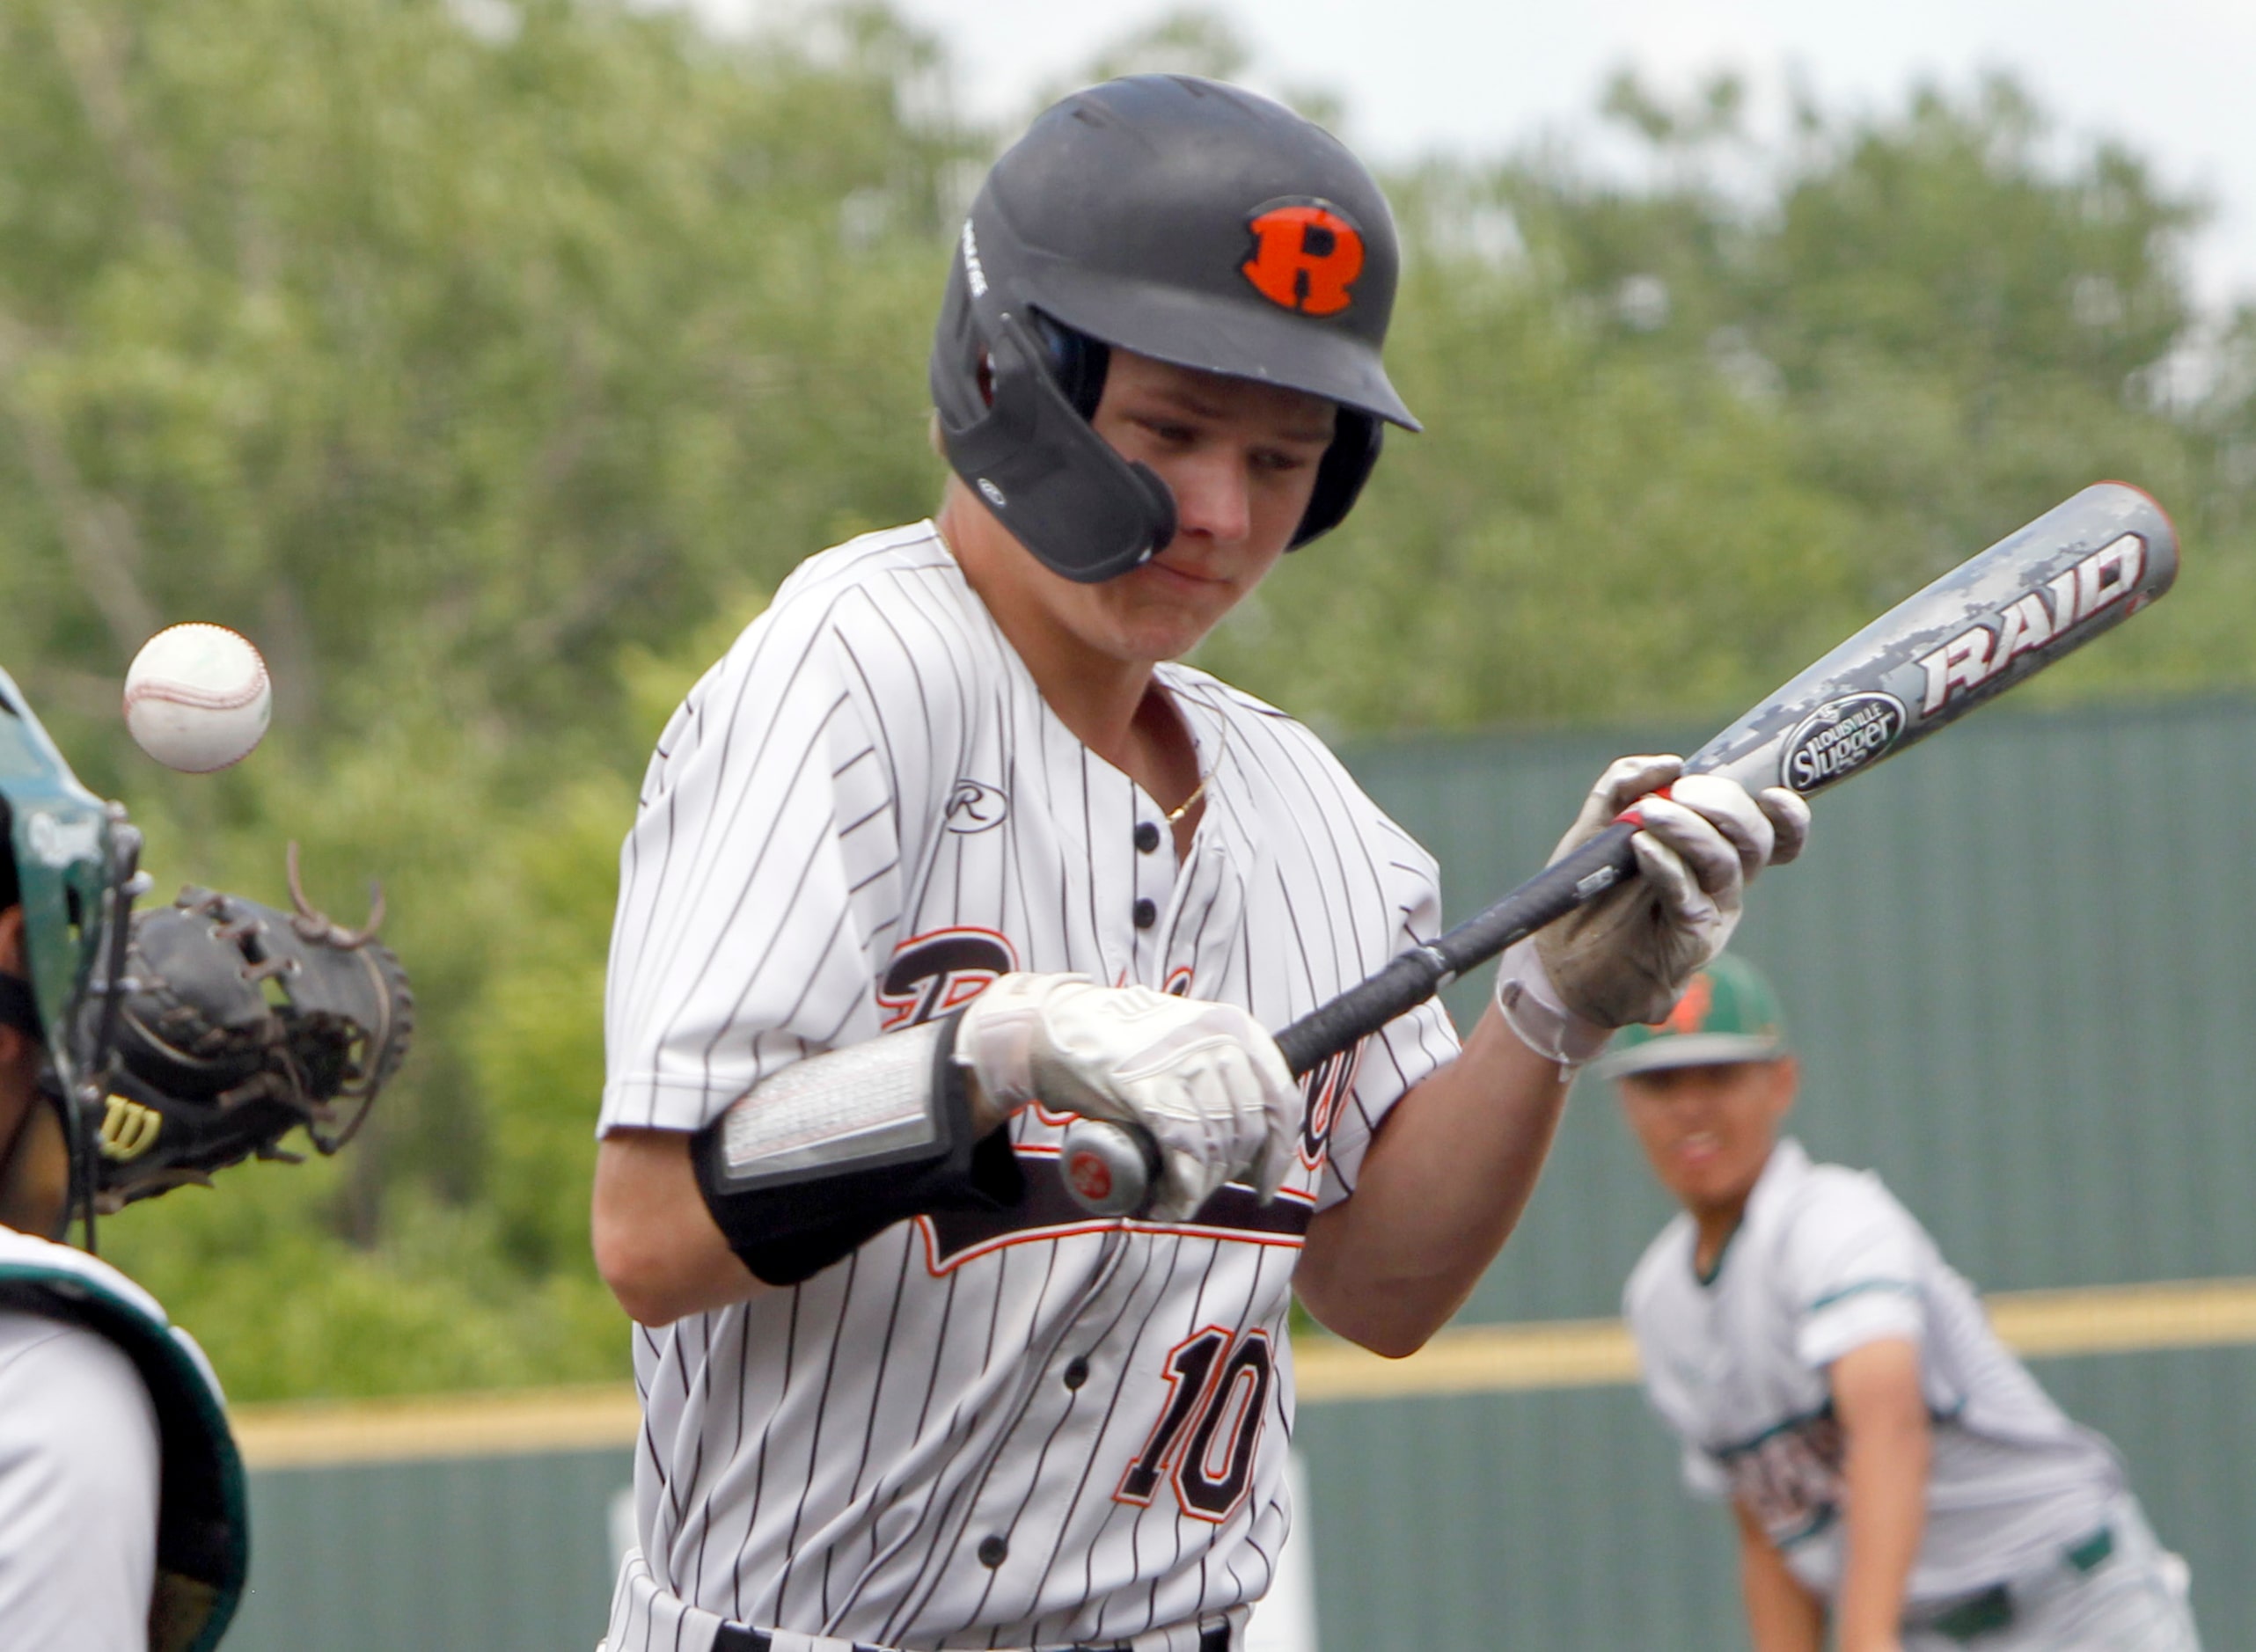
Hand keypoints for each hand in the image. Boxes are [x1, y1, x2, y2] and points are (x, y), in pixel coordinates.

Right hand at [956, 973, 1299, 1220]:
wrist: (1052, 1026)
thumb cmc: (1118, 1040)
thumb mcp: (1184, 1036)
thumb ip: (1218, 1066)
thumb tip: (1245, 1129)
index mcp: (1234, 1026)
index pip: (1280, 1097)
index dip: (1278, 1151)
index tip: (1264, 1183)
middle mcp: (1217, 1040)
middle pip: (1247, 1129)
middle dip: (1228, 1174)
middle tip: (1201, 1190)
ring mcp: (1184, 1062)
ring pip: (1215, 1147)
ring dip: (1200, 1190)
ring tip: (1176, 1201)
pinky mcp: (1149, 1087)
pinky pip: (1184, 1154)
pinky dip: (1180, 1190)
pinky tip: (1166, 1204)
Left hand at [1495, 757, 1809, 1060]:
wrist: (1565, 968)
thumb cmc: (1591, 897)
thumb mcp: (1597, 831)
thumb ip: (1624, 791)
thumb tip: (1668, 763)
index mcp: (1712, 853)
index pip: (1772, 832)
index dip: (1788, 814)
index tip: (1771, 792)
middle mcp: (1723, 883)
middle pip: (1756, 839)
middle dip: (1725, 805)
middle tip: (1681, 791)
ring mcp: (1711, 913)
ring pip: (1725, 863)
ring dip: (1689, 829)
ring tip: (1647, 814)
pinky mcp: (1689, 941)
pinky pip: (1688, 896)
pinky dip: (1667, 865)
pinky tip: (1642, 847)